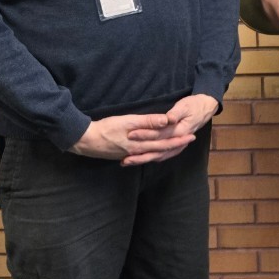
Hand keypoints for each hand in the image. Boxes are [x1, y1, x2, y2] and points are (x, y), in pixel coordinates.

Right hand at [71, 112, 195, 164]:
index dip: (179, 139)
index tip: (191, 135)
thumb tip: (168, 121)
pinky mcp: (125, 155)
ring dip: (166, 151)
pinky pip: (144, 156)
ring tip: (176, 147)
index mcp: (142, 144)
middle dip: (176, 145)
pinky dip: (153, 155)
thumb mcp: (129, 121)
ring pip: (153, 154)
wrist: (86, 140)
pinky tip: (154, 154)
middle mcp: (139, 152)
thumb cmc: (107, 128)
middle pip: (162, 150)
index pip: (165, 143)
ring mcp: (131, 155)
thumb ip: (149, 121)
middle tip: (189, 140)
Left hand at [123, 94, 219, 165]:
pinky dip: (150, 158)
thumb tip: (169, 119)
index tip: (131, 134)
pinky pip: (162, 155)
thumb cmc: (193, 106)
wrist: (204, 109)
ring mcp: (177, 146)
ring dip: (143, 160)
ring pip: (159, 156)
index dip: (145, 135)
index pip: (160, 135)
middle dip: (140, 152)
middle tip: (125, 155)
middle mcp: (178, 142)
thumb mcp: (185, 106)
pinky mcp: (174, 146)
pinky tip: (139, 160)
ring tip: (127, 162)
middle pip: (157, 149)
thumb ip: (176, 113)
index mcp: (180, 131)